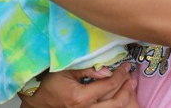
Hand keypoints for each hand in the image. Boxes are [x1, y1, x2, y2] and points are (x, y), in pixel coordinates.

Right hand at [21, 63, 138, 107]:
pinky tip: (119, 96)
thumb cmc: (50, 84)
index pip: (108, 86)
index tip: (126, 66)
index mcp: (81, 98)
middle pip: (116, 103)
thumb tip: (106, 70)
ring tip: (129, 86)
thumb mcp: (66, 71)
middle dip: (126, 89)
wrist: (39, 102)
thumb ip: (87, 70)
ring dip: (124, 98)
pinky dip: (115, 104)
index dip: (120, 75)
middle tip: (131, 77)